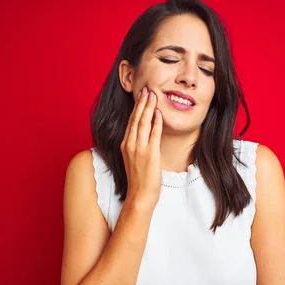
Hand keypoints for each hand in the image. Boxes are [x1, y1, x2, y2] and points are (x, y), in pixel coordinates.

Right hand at [120, 86, 163, 208]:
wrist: (140, 195)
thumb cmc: (139, 180)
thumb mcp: (134, 159)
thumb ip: (138, 146)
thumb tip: (146, 135)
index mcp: (125, 145)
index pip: (131, 122)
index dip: (136, 107)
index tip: (141, 96)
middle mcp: (130, 145)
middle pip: (135, 119)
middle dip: (141, 102)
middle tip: (147, 89)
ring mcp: (139, 149)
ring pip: (143, 123)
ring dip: (148, 108)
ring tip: (152, 95)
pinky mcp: (150, 154)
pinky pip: (154, 134)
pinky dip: (156, 122)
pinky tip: (159, 112)